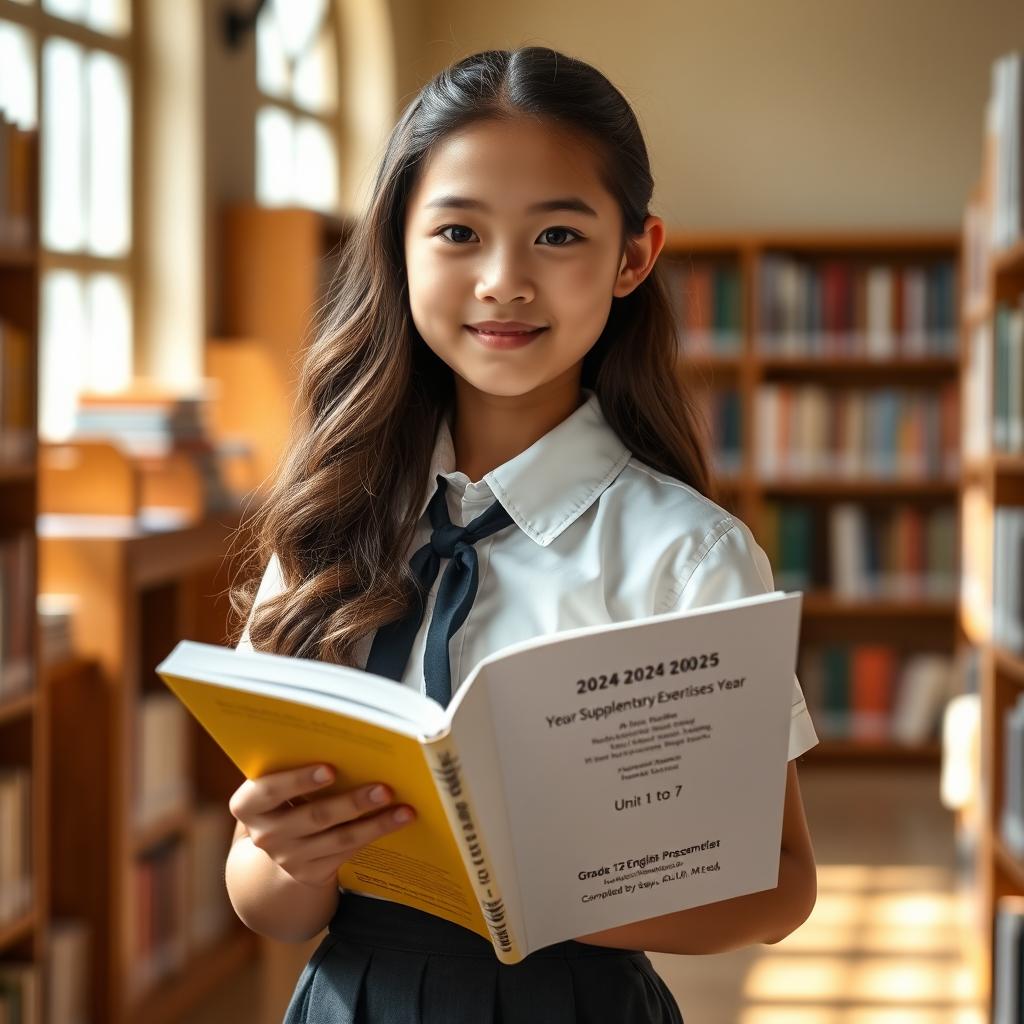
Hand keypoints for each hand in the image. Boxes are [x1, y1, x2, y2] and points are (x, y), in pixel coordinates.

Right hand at [228, 764, 416, 888]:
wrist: (278, 843)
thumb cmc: (285, 795)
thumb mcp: (278, 782)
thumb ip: (296, 763)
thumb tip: (348, 739)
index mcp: (248, 805)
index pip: (268, 791)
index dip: (298, 781)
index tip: (331, 769)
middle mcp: (265, 835)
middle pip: (313, 816)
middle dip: (352, 802)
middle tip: (385, 788)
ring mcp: (288, 858)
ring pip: (339, 838)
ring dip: (375, 823)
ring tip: (403, 808)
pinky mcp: (311, 873)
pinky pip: (347, 851)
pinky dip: (375, 834)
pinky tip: (397, 820)